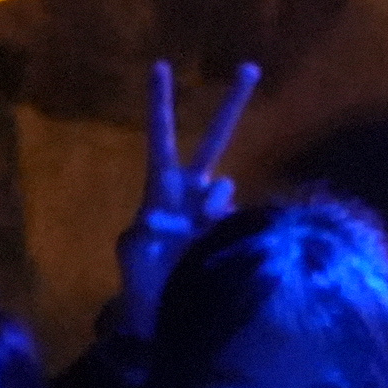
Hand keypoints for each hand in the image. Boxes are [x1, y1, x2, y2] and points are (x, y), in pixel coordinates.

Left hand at [115, 60, 259, 340]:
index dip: (160, 104)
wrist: (167, 322)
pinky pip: (237, 218)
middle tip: (250, 66)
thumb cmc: (144, 284)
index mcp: (161, 192)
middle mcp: (191, 195)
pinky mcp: (233, 231)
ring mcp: (214, 213)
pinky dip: (226, 230)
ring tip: (194, 239)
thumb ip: (157, 222)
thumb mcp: (137, 249)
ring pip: (225, 188)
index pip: (160, 140)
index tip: (160, 66)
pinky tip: (211, 254)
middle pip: (213, 141)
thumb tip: (195, 201)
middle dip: (232, 105)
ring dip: (212, 206)